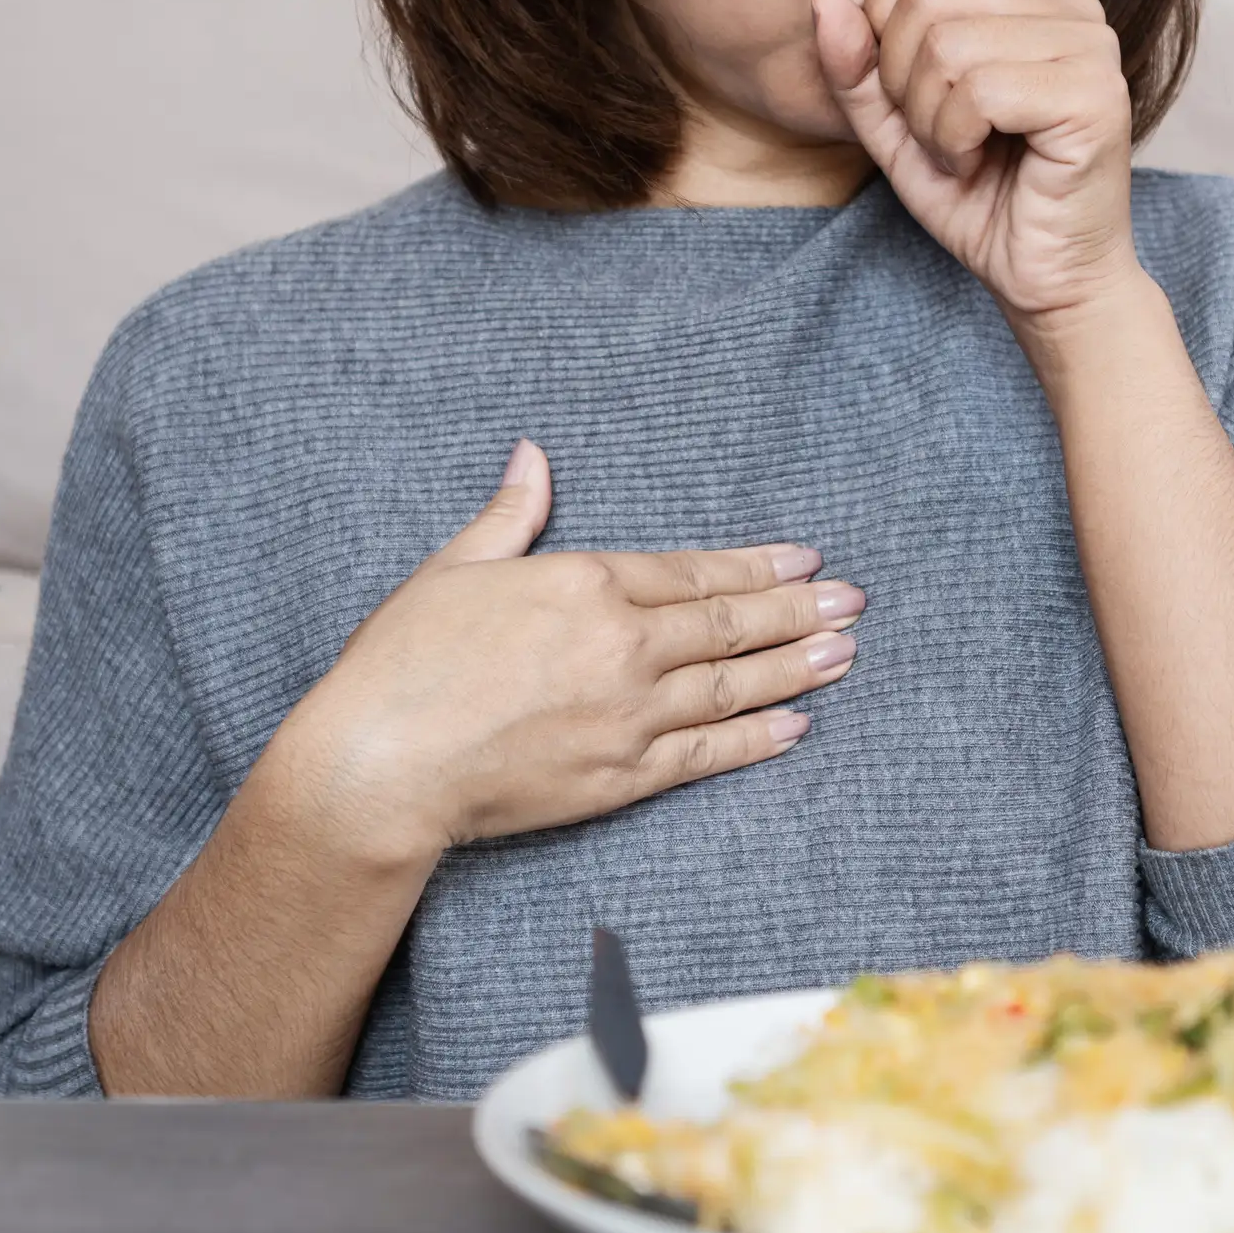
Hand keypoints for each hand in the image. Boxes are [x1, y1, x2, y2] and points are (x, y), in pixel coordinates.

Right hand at [268, 438, 862, 862]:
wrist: (378, 767)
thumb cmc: (402, 664)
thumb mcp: (453, 569)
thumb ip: (511, 515)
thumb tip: (534, 455)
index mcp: (586, 586)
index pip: (693, 572)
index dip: (754, 565)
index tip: (805, 558)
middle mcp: (621, 647)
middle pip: (729, 624)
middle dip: (798, 609)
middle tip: (855, 601)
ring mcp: (628, 716)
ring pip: (733, 686)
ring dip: (797, 667)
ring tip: (848, 652)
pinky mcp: (622, 777)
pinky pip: (707, 753)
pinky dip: (757, 739)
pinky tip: (798, 725)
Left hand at [812, 0, 1140, 327]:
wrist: (1045, 282)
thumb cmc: (980, 203)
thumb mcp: (894, 128)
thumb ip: (857, 67)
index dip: (885, 25)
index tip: (914, 95)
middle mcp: (1070, 6)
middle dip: (903, 82)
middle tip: (937, 137)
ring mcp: (1090, 47)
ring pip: (948, 44)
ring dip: (928, 120)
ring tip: (961, 154)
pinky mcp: (1095, 96)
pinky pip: (980, 91)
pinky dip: (954, 140)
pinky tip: (979, 165)